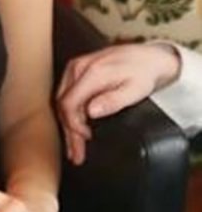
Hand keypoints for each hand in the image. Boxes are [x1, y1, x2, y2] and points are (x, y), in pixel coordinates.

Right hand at [56, 43, 180, 164]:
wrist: (148, 57)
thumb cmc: (144, 73)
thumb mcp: (136, 90)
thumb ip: (113, 100)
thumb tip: (91, 112)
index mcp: (92, 72)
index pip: (69, 103)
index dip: (74, 125)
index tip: (85, 139)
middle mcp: (78, 68)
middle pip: (63, 105)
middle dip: (69, 132)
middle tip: (76, 154)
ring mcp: (75, 68)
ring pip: (62, 101)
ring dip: (68, 125)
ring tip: (74, 147)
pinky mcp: (76, 71)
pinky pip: (67, 95)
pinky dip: (71, 114)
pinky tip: (75, 128)